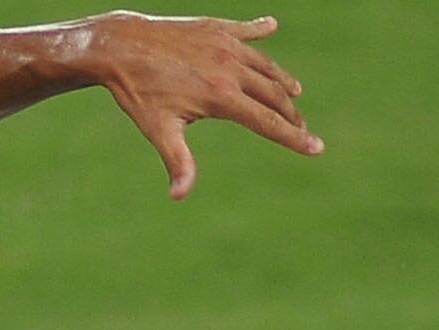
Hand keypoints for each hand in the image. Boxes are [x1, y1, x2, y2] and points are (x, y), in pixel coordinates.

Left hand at [81, 12, 321, 198]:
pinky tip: (271, 26)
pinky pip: (245, 30)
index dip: (294, 137)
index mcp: (221, 96)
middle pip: (273, 95)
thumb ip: (178, 162)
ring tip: (294, 92)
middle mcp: (230, 68)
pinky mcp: (215, 27)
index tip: (317, 148)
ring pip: (265, 65)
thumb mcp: (159, 130)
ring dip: (282, 80)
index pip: (267, 122)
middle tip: (301, 129)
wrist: (121, 45)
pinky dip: (260, 30)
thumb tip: (179, 195)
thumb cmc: (138, 92)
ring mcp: (225, 45)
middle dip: (291, 114)